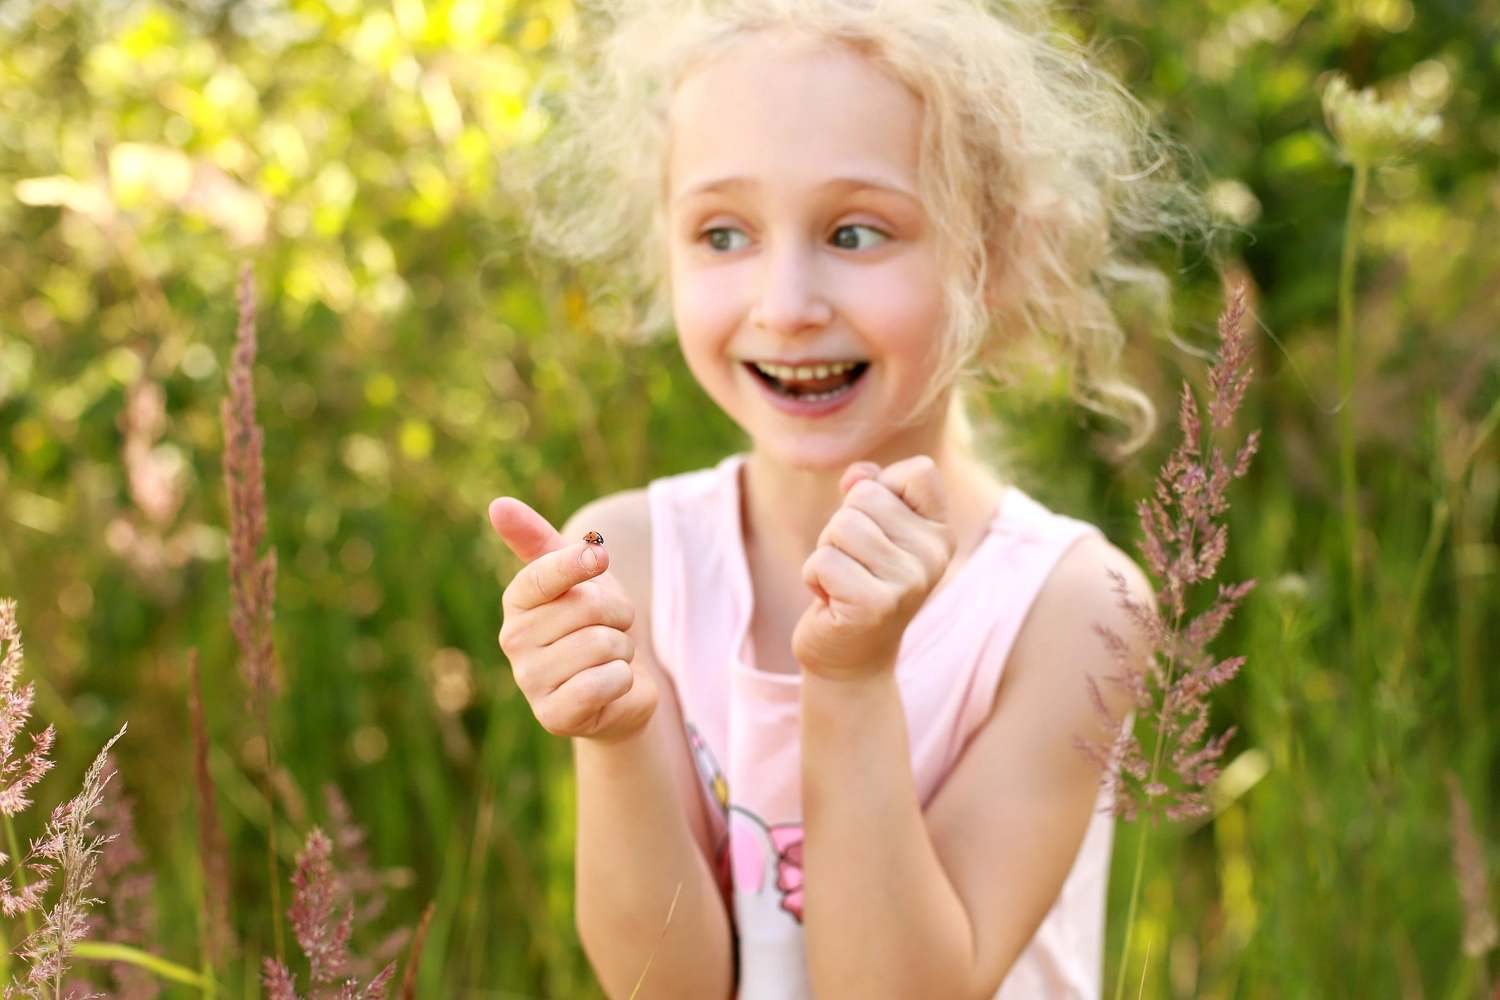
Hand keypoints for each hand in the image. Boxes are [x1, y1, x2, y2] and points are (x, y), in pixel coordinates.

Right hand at [489, 498, 656, 741]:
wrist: (620, 688)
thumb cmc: (597, 623)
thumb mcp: (577, 575)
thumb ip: (538, 539)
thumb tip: (498, 505)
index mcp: (517, 601)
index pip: (540, 574)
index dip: (577, 563)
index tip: (600, 558)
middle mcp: (513, 640)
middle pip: (586, 608)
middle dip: (617, 615)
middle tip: (612, 628)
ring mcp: (530, 682)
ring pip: (601, 645)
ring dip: (622, 649)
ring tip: (610, 657)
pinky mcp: (552, 717)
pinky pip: (603, 682)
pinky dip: (622, 679)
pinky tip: (611, 685)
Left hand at [792, 456, 954, 681]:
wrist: (850, 657)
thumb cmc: (856, 582)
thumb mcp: (866, 529)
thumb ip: (865, 490)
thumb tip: (858, 473)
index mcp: (939, 532)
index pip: (919, 471)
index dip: (881, 487)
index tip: (876, 526)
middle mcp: (934, 555)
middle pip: (865, 496)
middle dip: (840, 526)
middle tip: (852, 563)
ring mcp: (909, 582)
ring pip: (841, 527)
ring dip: (826, 552)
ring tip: (842, 581)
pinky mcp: (876, 605)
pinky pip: (823, 560)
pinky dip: (814, 577)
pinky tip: (832, 601)